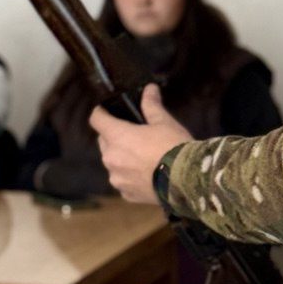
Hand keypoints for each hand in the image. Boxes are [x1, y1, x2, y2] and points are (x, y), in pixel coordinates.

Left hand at [90, 84, 191, 203]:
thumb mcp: (164, 122)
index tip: (106, 111)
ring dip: (121, 158)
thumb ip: (151, 105)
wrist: (186, 180)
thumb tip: (149, 88)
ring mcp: (117, 178)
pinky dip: (130, 177)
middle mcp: (110, 158)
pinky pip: (122, 181)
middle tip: (132, 135)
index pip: (96, 119)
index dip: (101, 113)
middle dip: (113, 137)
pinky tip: (146, 176)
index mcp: (117, 136)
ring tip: (141, 158)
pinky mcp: (126, 195)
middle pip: (103, 142)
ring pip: (112, 163)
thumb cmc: (173, 146)